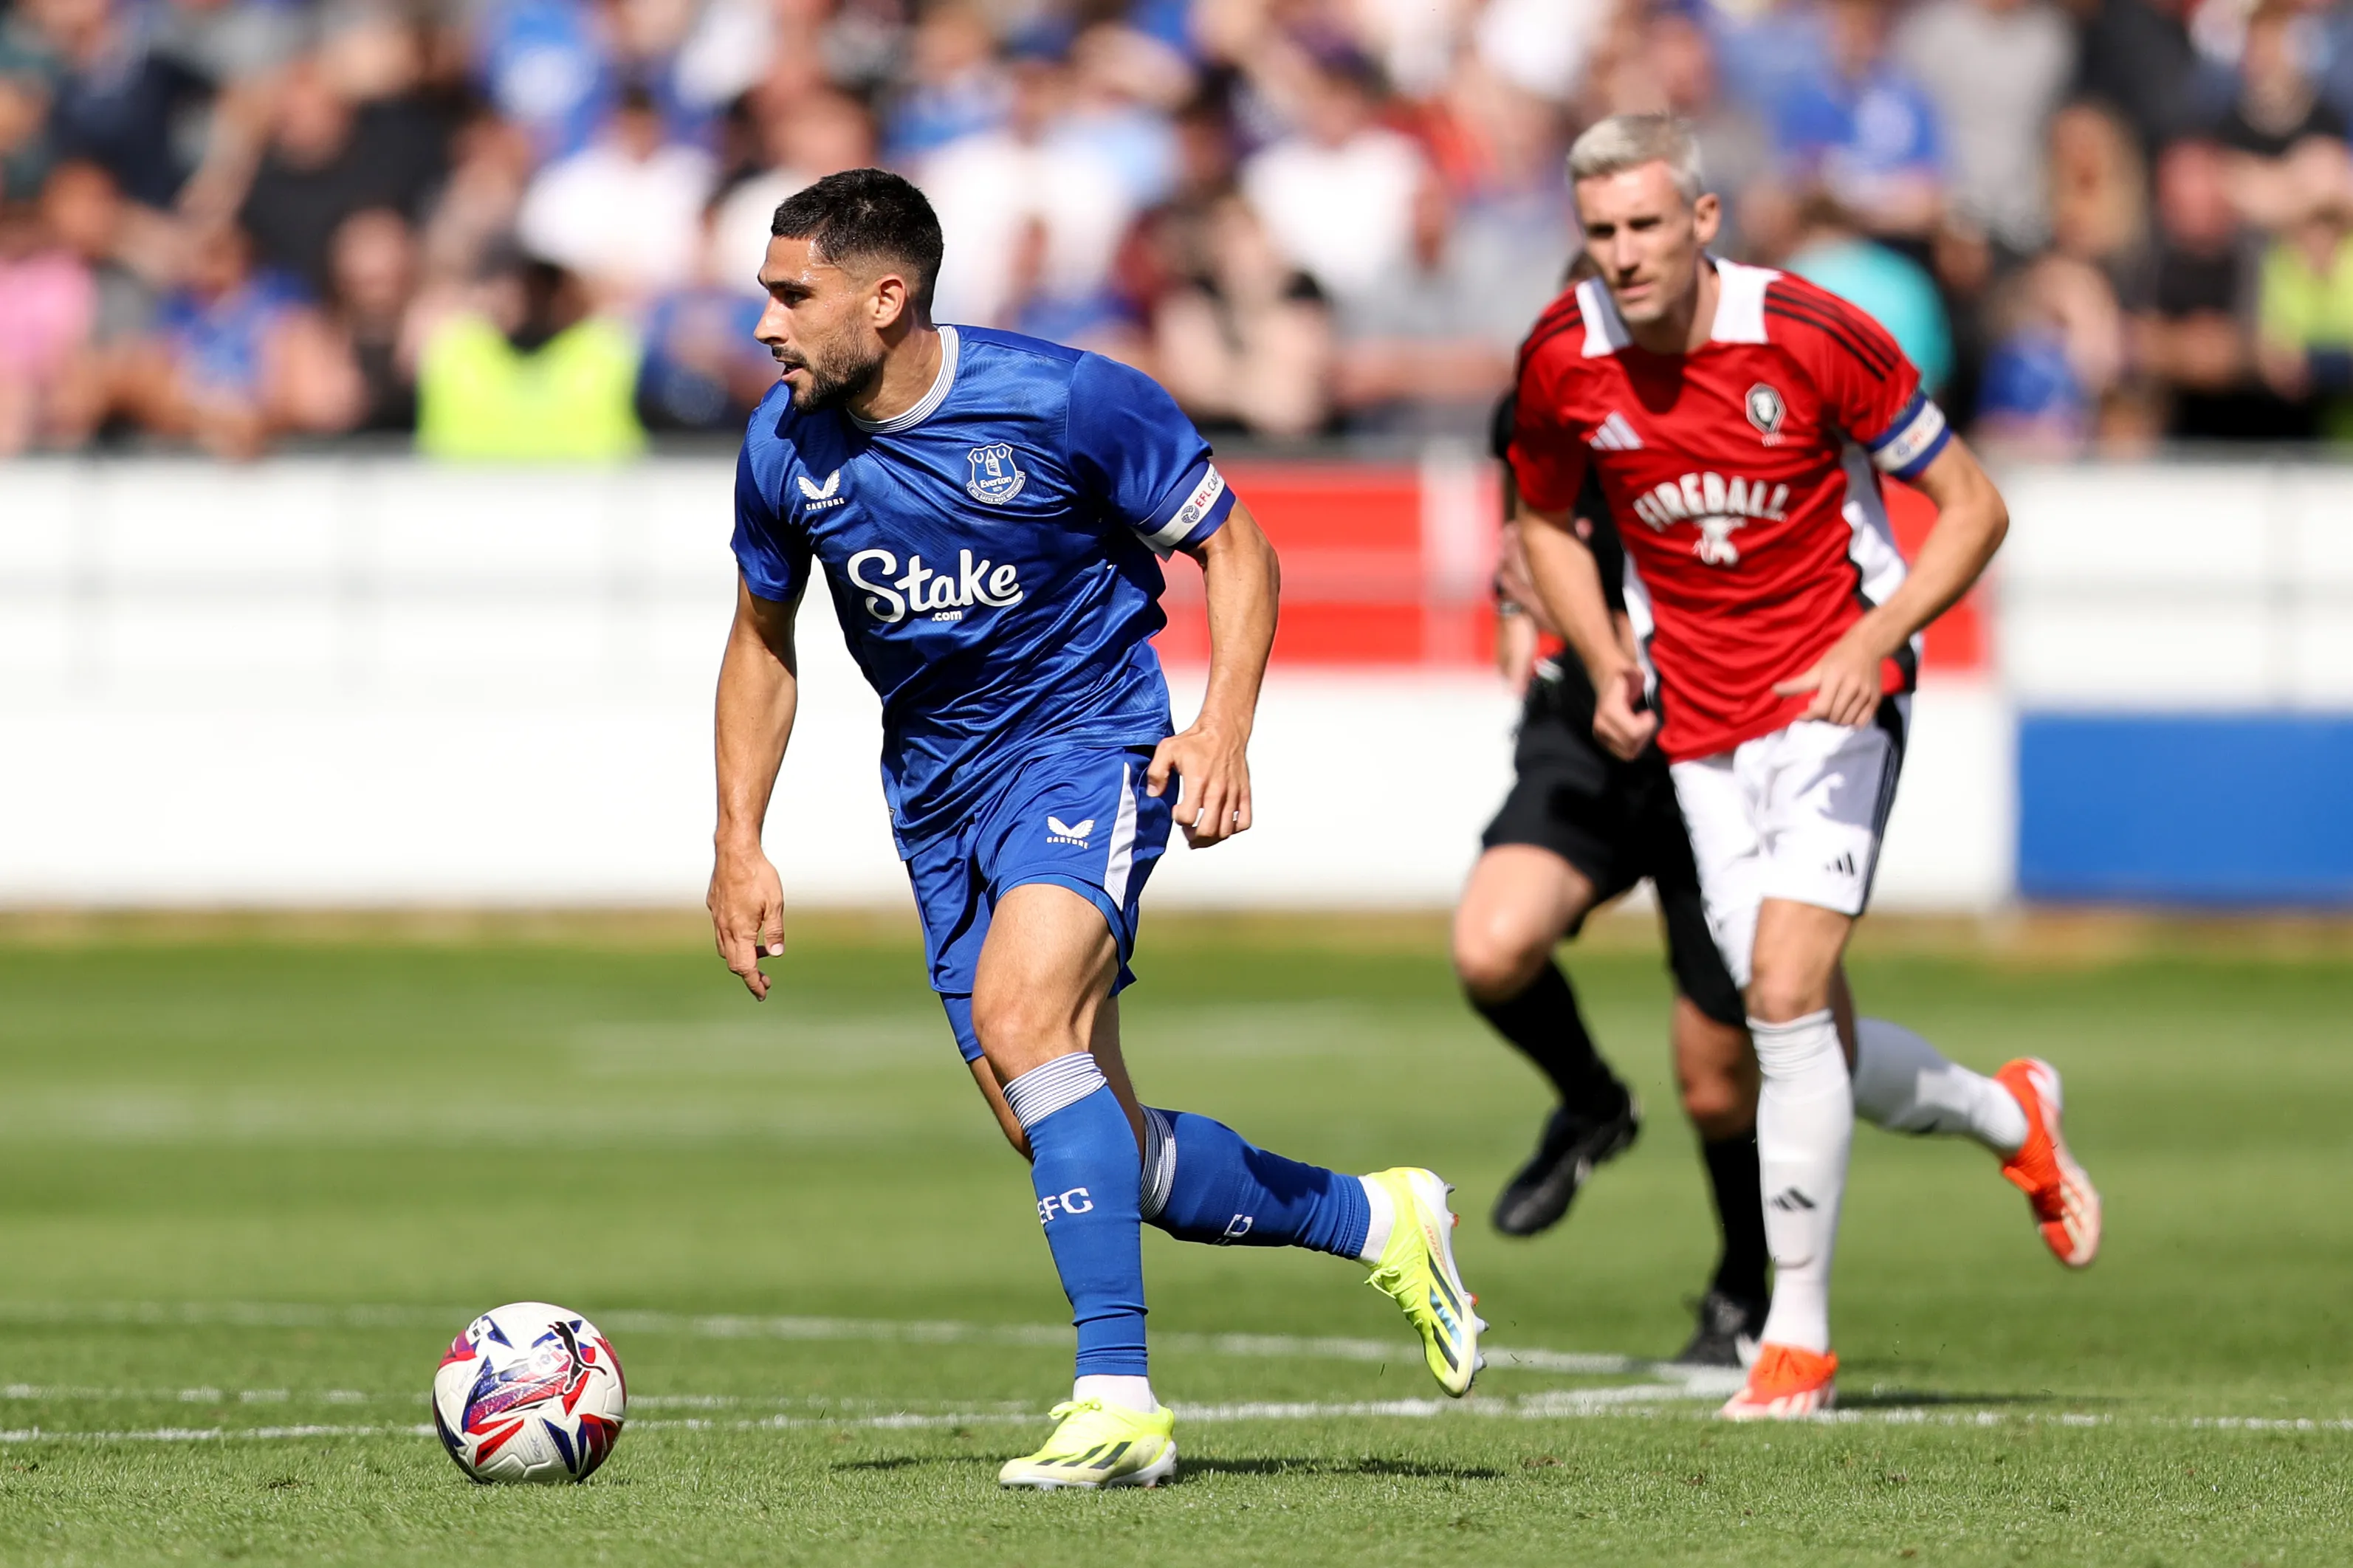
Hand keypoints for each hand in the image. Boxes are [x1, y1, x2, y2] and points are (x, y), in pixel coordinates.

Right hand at [708, 844, 784, 998]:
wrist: (735, 850)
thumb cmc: (759, 875)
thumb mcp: (776, 903)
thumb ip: (775, 930)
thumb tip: (777, 953)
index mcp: (740, 930)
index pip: (745, 967)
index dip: (754, 983)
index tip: (762, 994)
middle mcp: (724, 927)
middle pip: (733, 962)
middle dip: (749, 974)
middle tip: (766, 980)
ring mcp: (717, 917)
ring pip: (724, 948)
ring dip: (741, 957)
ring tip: (760, 954)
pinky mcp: (714, 906)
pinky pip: (721, 932)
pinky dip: (733, 941)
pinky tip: (747, 931)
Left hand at [1147, 720, 1251, 847]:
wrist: (1223, 730)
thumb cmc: (1197, 740)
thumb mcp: (1167, 749)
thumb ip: (1157, 772)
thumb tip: (1154, 793)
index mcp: (1198, 782)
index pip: (1187, 817)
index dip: (1178, 819)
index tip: (1176, 810)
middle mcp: (1217, 791)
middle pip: (1207, 831)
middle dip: (1193, 836)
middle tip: (1188, 829)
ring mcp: (1232, 794)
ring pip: (1225, 831)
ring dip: (1211, 837)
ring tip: (1202, 829)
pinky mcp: (1244, 793)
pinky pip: (1245, 821)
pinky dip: (1234, 829)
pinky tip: (1223, 823)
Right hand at [1592, 664, 1657, 760]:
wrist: (1607, 678)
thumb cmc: (1623, 675)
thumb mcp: (1630, 671)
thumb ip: (1632, 673)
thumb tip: (1632, 672)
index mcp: (1608, 711)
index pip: (1633, 734)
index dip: (1647, 726)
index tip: (1649, 712)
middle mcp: (1601, 727)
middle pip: (1632, 746)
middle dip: (1645, 735)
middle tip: (1646, 719)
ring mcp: (1600, 736)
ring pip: (1628, 753)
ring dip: (1640, 742)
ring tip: (1640, 725)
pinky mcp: (1603, 742)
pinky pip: (1623, 754)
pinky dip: (1634, 746)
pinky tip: (1635, 731)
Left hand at [1773, 629, 1885, 726]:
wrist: (1868, 645)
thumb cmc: (1838, 656)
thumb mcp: (1817, 667)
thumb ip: (1798, 684)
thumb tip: (1774, 691)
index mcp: (1835, 677)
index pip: (1821, 708)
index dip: (1808, 715)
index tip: (1801, 714)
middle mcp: (1853, 687)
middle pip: (1833, 717)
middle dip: (1821, 717)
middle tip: (1817, 708)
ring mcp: (1866, 694)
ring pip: (1846, 722)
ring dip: (1834, 721)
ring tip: (1830, 710)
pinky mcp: (1876, 699)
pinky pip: (1861, 722)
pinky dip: (1850, 723)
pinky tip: (1844, 714)